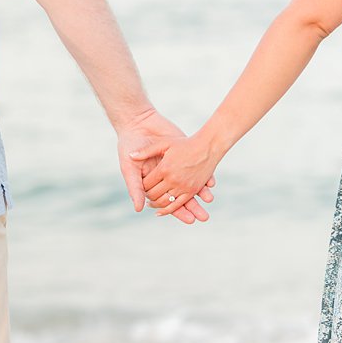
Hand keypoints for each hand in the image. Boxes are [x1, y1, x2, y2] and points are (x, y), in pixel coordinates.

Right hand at [116, 109, 214, 223]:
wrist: (138, 123)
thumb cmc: (129, 146)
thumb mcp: (130, 168)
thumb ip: (135, 188)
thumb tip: (139, 209)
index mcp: (154, 185)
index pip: (168, 203)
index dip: (178, 211)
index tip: (190, 219)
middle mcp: (167, 178)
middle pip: (182, 197)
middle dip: (193, 208)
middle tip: (204, 217)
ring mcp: (176, 167)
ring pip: (191, 185)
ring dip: (201, 193)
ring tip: (210, 200)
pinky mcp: (183, 156)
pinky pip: (197, 169)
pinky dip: (204, 176)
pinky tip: (211, 183)